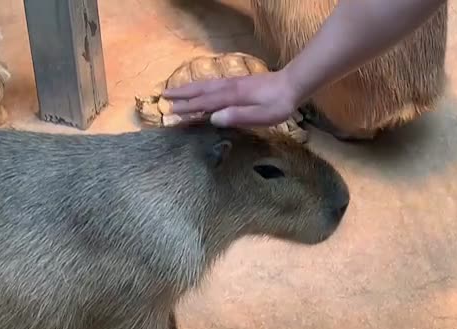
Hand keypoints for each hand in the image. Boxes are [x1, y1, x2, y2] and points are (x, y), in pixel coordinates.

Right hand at [162, 69, 300, 127]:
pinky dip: (201, 85)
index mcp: (232, 97)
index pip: (205, 103)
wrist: (293, 84)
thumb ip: (238, 116)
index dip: (187, 107)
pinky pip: (213, 83)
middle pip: (201, 90)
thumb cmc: (279, 104)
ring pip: (206, 84)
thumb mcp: (262, 115)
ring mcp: (233, 82)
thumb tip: (213, 118)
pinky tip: (200, 87)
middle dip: (182, 94)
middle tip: (163, 95)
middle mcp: (229, 87)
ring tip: (175, 90)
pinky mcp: (238, 82)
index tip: (170, 111)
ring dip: (189, 87)